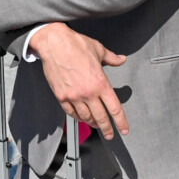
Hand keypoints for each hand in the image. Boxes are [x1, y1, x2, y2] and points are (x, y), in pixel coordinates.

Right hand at [30, 23, 128, 138]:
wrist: (54, 43)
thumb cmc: (75, 45)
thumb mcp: (99, 50)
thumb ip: (112, 58)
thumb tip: (120, 59)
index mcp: (100, 83)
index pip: (114, 108)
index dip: (121, 121)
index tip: (124, 129)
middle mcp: (88, 93)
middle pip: (100, 117)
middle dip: (107, 129)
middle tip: (110, 134)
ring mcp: (74, 96)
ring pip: (85, 117)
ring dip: (92, 123)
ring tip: (96, 125)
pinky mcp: (61, 96)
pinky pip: (71, 113)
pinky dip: (78, 117)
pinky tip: (81, 118)